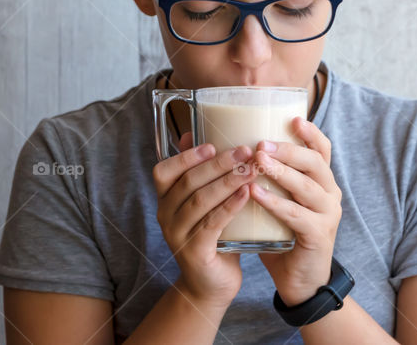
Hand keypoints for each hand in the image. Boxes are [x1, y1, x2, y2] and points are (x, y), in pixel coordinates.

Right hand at [152, 131, 258, 309]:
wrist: (212, 284)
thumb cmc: (212, 235)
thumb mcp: (204, 202)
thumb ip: (198, 172)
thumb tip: (192, 132)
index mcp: (165, 199)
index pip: (163, 171)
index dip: (186, 156)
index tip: (213, 144)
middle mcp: (165, 215)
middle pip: (188, 182)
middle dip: (219, 164)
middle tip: (245, 150)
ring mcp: (177, 235)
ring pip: (201, 201)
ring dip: (228, 181)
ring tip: (252, 168)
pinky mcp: (194, 252)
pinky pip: (212, 223)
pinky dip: (230, 206)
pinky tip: (247, 193)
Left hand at [249, 117, 342, 305]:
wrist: (299, 281)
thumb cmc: (280, 234)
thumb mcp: (272, 199)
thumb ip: (254, 174)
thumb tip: (212, 146)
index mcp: (321, 180)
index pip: (322, 149)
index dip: (310, 133)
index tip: (293, 118)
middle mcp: (330, 193)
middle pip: (315, 163)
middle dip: (288, 149)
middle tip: (260, 143)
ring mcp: (328, 214)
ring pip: (308, 186)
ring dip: (282, 172)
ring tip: (257, 161)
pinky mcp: (319, 236)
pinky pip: (297, 215)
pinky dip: (276, 203)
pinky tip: (255, 193)